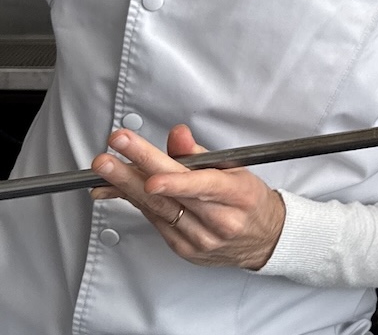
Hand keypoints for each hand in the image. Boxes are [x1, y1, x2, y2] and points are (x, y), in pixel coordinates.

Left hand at [91, 124, 285, 270]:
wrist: (264, 238)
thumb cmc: (249, 199)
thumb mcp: (237, 167)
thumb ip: (202, 153)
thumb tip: (178, 135)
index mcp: (237, 195)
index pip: (202, 186)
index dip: (174, 182)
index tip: (150, 175)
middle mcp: (219, 221)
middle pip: (169, 198)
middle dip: (133, 175)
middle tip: (107, 160)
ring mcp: (200, 239)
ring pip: (157, 211)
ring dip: (126, 188)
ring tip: (104, 171)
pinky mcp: (185, 250)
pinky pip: (156, 223)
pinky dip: (138, 203)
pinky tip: (120, 189)